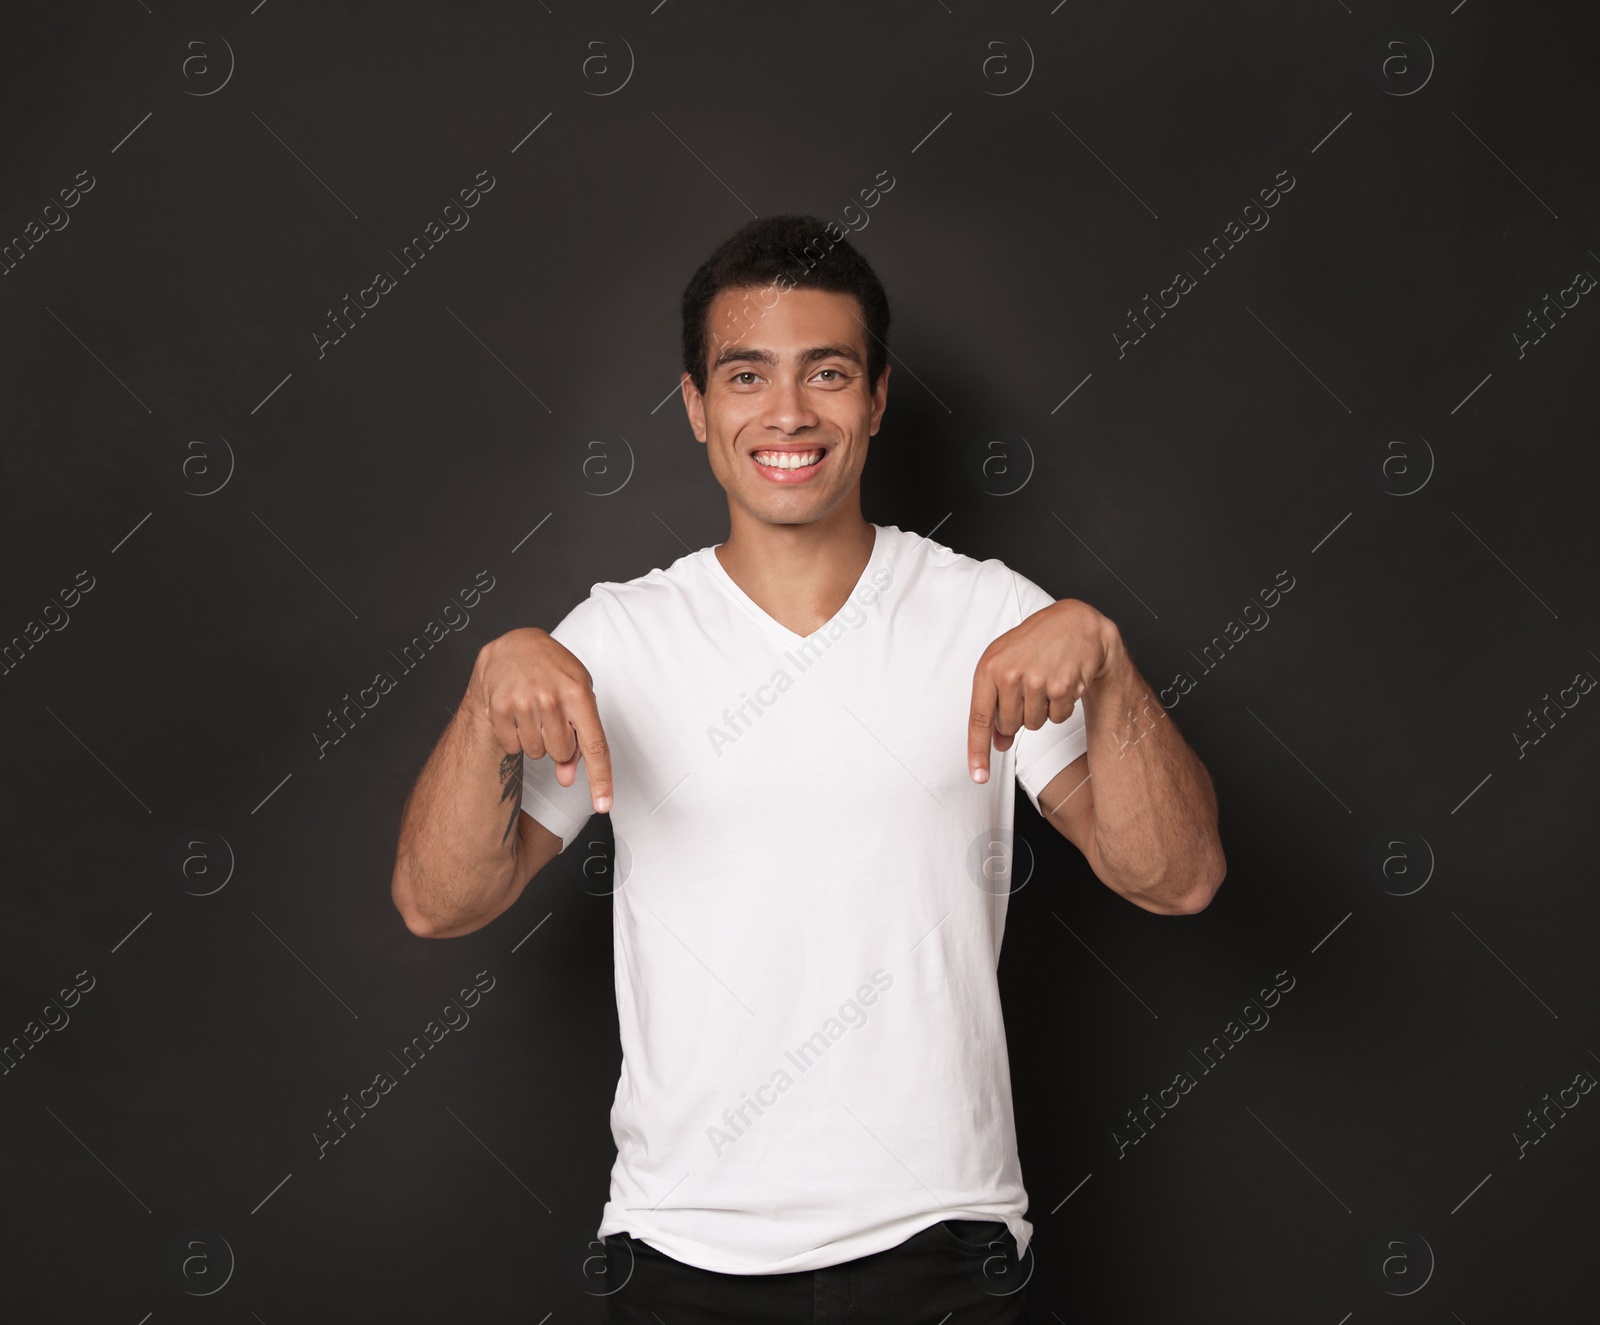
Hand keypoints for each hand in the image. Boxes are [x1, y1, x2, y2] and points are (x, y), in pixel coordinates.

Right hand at [469, 627, 612, 812]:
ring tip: (535, 710)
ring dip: (537, 739)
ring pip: (536, 754)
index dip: (600, 779)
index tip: (603, 805)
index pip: (594, 746)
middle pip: (561, 754)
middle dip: (559, 742)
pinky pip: (513, 747)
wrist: (514, 646)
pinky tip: (517, 713)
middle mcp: (551, 699)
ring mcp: (523, 704)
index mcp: (579, 693)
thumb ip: (579, 738)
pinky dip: (516, 737)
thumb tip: (567, 779)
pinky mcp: (498, 709)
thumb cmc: (554, 671)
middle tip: (553, 716)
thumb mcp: (577, 696)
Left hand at [967, 599, 1120, 783]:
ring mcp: (1036, 681)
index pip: (979, 718)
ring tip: (1045, 681)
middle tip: (1029, 688)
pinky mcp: (1061, 687)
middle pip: (1009, 726)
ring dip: (1040, 710)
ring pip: (1033, 725)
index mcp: (989, 667)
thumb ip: (996, 703)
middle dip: (1018, 715)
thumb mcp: (1006, 665)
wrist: (1076, 624)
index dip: (978, 751)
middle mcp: (1010, 674)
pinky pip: (1056, 719)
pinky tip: (1061, 682)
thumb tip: (997, 743)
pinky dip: (1060, 707)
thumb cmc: (1035, 644)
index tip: (978, 776)